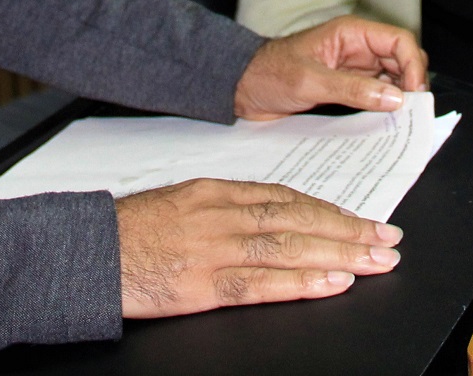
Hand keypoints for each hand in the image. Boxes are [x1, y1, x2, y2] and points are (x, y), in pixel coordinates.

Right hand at [116, 179, 402, 317]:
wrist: (85, 252)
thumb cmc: (129, 232)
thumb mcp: (180, 204)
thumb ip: (223, 208)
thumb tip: (269, 219)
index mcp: (216, 190)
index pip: (286, 197)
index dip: (328, 210)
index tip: (360, 219)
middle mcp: (221, 212)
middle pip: (298, 218)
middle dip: (348, 229)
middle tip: (387, 239)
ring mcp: (214, 246)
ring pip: (290, 246)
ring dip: (339, 253)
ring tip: (375, 261)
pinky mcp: (203, 282)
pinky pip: (262, 282)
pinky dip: (302, 282)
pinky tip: (333, 282)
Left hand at [234, 17, 427, 120]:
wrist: (242, 87)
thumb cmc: (268, 73)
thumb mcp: (310, 82)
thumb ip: (353, 89)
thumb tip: (394, 98)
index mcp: (351, 34)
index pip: (399, 41)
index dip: (413, 65)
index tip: (415, 93)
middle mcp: (357, 48)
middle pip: (401, 59)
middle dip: (412, 82)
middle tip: (412, 111)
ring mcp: (353, 68)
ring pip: (393, 78)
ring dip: (400, 97)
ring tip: (402, 120)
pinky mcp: (347, 87)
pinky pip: (376, 94)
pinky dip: (385, 107)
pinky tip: (385, 122)